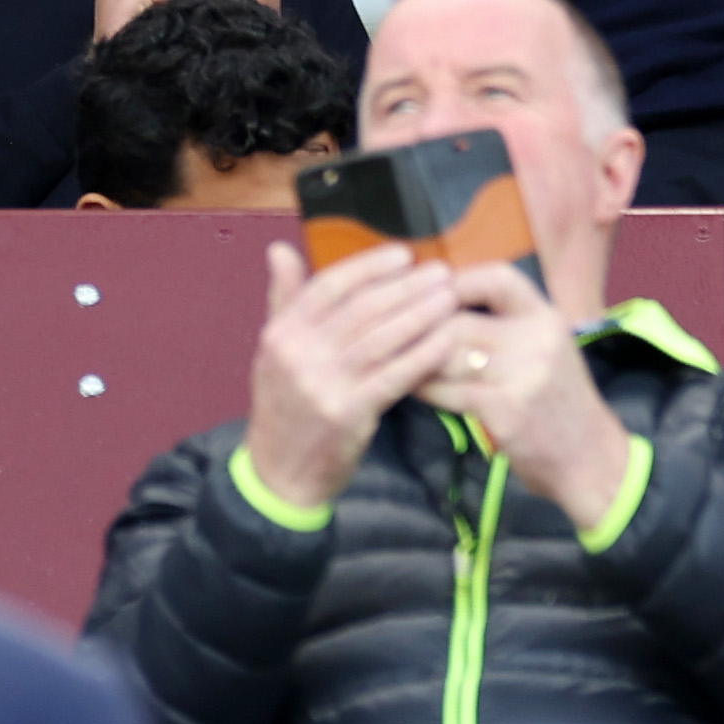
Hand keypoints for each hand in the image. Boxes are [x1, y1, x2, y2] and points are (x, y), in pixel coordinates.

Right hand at [239, 241, 462, 513]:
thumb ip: (284, 299)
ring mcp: (323, 384)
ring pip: (382, 338)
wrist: (280, 473)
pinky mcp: (349, 413)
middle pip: (362, 308)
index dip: (370, 267)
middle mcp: (299, 354)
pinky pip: (394, 376)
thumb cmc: (285, 405)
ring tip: (449, 299)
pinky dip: (423, 356)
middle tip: (441, 273)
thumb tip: (280, 249)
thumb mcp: (274, 351)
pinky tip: (446, 340)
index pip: (331, 286)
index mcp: (281, 332)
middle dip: (406, 287)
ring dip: (421, 315)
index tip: (404, 255)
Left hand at [418, 261, 638, 532]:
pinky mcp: (505, 411)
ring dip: (414, 357)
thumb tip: (443, 301)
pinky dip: (424, 388)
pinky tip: (410, 387)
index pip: (497, 277)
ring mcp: (523, 376)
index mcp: (546, 318)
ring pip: (447, 354)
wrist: (591, 460)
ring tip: (393, 358)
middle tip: (389, 331)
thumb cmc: (560, 402)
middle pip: (459, 319)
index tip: (427, 293)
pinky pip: (448, 391)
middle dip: (420, 327)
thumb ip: (508, 325)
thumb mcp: (548, 349)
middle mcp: (537, 340)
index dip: (457, 280)